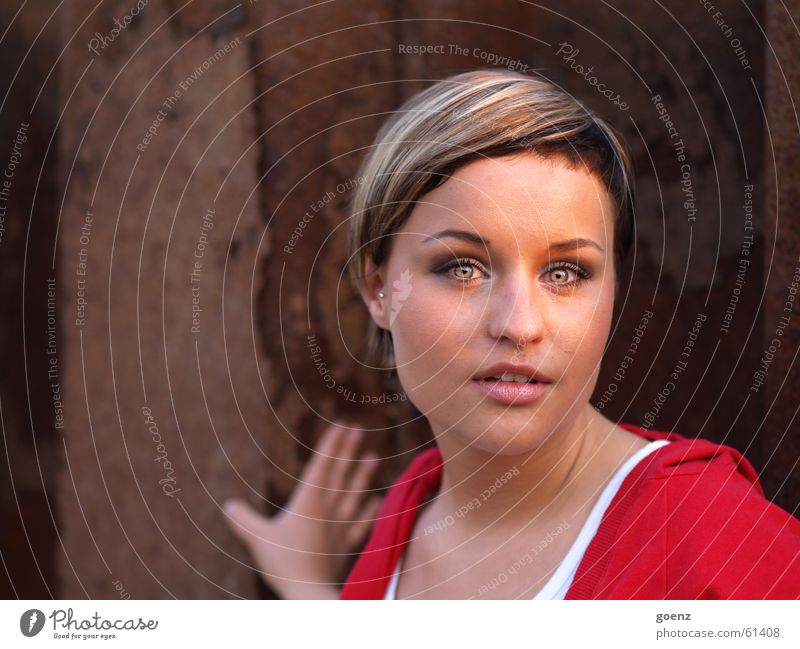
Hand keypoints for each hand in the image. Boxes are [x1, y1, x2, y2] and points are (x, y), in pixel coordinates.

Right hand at [223, 421, 382, 598]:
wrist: (309, 593)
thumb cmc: (284, 564)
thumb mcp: (257, 539)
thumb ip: (243, 520)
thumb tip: (227, 505)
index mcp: (307, 502)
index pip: (321, 466)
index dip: (331, 444)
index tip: (342, 425)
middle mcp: (327, 509)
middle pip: (339, 474)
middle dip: (348, 450)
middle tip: (358, 429)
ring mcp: (340, 526)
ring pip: (354, 494)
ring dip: (364, 475)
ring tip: (374, 456)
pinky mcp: (347, 545)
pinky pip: (362, 524)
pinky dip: (370, 511)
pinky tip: (378, 501)